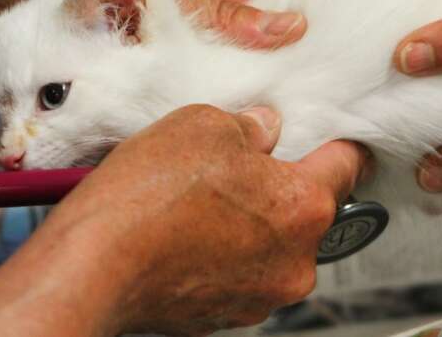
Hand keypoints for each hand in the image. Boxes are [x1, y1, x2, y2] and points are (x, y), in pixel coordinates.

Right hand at [0, 105, 370, 336]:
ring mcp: (260, 296)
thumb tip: (262, 130)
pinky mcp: (224, 316)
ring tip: (195, 202)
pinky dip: (219, 254)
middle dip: (276, 187)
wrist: (92, 266)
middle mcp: (294, 261)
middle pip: (306, 211)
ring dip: (246, 223)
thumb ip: (248, 124)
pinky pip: (236, 273)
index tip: (330, 138)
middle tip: (232, 166)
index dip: (338, 143)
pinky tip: (182, 232)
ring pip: (269, 245)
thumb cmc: (145, 199)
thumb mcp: (201, 125)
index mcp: (303, 206)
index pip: (348, 166)